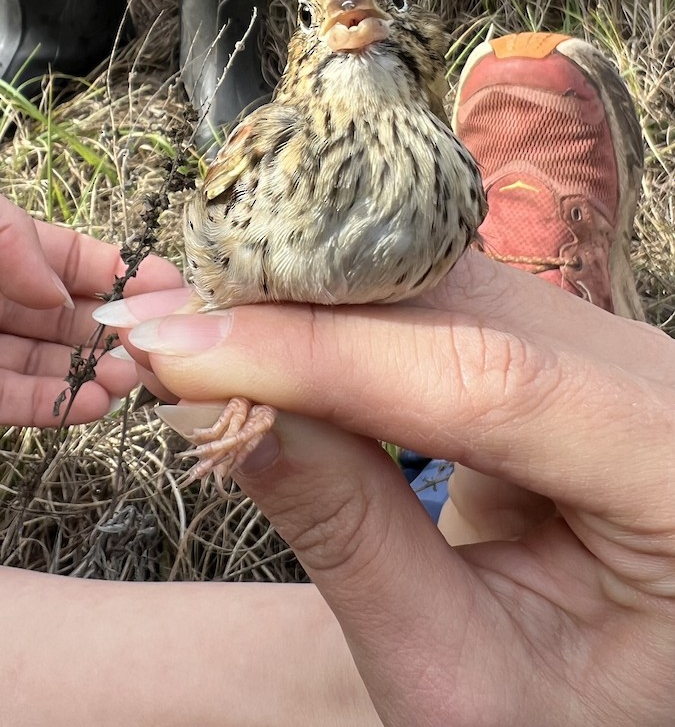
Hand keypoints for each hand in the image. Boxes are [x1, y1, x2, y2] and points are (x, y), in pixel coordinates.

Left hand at [0, 196, 182, 426]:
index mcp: (7, 254)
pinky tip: (93, 405)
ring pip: (51, 364)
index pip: (75, 261)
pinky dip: (55, 407)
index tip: (169, 284)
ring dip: (96, 375)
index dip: (123, 273)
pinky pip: (13, 402)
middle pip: (72, 317)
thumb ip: (16, 241)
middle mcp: (3, 301)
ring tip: (129, 380)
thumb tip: (58, 290)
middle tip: (160, 343)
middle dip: (120, 332)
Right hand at [111, 249, 674, 726]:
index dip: (326, 356)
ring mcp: (607, 347)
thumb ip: (352, 542)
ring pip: (441, 288)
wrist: (622, 692)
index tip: (187, 349)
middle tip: (161, 331)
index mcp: (669, 469)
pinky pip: (437, 300)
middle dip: (300, 320)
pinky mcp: (556, 338)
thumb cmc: (563, 709)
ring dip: (309, 309)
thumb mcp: (458, 675)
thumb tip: (230, 411)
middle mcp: (651, 377)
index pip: (491, 382)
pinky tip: (262, 332)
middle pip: (463, 312)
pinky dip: (340, 318)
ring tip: (194, 333)